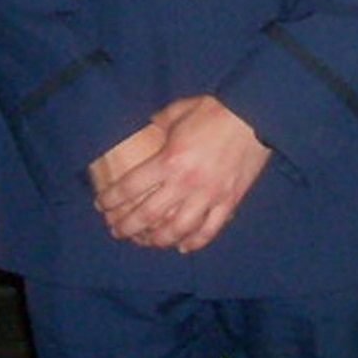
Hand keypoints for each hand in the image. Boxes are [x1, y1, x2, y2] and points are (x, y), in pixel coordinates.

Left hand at [94, 97, 270, 252]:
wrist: (255, 116)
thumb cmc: (215, 111)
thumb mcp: (179, 111)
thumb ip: (158, 122)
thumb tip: (146, 128)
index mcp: (169, 161)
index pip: (130, 188)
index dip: (111, 199)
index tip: (102, 205)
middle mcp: (185, 184)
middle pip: (147, 216)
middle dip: (126, 227)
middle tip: (116, 230)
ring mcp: (208, 197)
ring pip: (176, 231)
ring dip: (156, 240)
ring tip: (145, 241)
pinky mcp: (228, 203)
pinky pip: (208, 231)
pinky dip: (193, 243)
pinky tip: (182, 246)